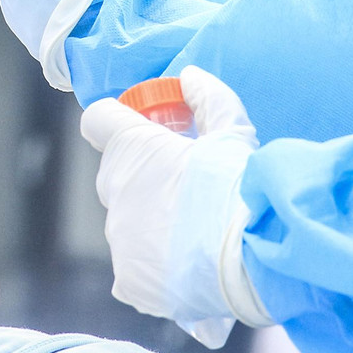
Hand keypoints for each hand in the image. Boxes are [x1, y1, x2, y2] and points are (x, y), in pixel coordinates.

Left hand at [80, 66, 272, 347]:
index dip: (115, 122)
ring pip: (126, 222)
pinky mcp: (126, 276)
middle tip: (184, 189)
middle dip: (142, 178)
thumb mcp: (233, 132)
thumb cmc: (242, 187)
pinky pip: (133, 267)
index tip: (139, 130)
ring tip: (196, 235)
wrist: (255, 257)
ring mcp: (117, 235)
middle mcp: (113, 188)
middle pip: (116, 175)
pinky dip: (154, 268)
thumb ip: (208, 99)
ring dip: (151, 223)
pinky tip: (187, 268)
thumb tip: (189, 76)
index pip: (97, 120)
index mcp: (130, 147)